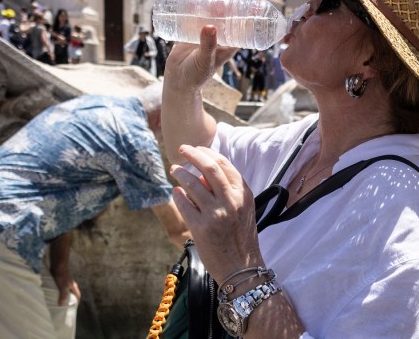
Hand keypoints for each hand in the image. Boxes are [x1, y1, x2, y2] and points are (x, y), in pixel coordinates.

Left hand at [51, 264, 80, 305]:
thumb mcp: (63, 287)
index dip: (76, 302)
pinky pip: (59, 289)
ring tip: (56, 303)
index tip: (72, 309)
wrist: (58, 265)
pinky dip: (57, 293)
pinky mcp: (60, 281)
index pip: (77, 296)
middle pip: (71, 295)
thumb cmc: (62, 276)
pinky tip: (52, 295)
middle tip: (63, 308)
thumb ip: (63, 296)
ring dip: (62, 297)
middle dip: (68, 301)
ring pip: (65, 292)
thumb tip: (61, 305)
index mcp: (73, 287)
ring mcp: (65, 283)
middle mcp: (70, 286)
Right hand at [164, 0, 237, 92]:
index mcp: (230, 42)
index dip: (252, 12)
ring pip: (210, 9)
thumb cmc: (196, 75)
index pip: (244, 25)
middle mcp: (219, 34)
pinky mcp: (191, 28)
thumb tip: (210, 26)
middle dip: (226, 0)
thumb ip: (208, 45)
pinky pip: (193, 10)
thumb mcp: (205, 60)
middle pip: (226, 13)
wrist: (178, 80)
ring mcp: (205, 30)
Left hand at [169, 145, 263, 280]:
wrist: (240, 269)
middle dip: (193, 154)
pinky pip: (185, 204)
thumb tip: (205, 174)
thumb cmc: (241, 239)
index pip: (224, 165)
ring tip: (174, 169)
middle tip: (182, 149)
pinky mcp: (201, 228)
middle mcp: (231, 202)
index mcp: (244, 195)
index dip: (208, 153)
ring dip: (181, 172)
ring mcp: (216, 214)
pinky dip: (178, 194)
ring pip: (193, 184)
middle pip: (209, 168)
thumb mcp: (243, 210)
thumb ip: (229, 191)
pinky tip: (175, 191)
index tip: (197, 149)